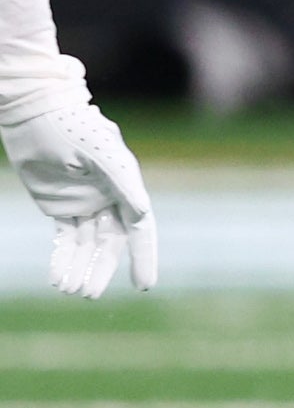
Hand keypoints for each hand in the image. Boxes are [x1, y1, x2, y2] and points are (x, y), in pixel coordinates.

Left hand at [2, 95, 157, 297]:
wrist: (35, 112)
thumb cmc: (70, 125)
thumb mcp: (97, 150)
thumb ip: (122, 178)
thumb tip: (144, 212)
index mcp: (125, 185)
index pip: (139, 227)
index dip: (143, 256)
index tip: (144, 284)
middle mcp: (109, 198)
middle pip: (110, 242)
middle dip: (100, 269)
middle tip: (89, 294)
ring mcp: (85, 204)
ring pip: (86, 245)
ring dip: (79, 268)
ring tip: (69, 290)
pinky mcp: (61, 207)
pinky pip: (65, 239)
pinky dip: (62, 258)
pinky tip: (57, 277)